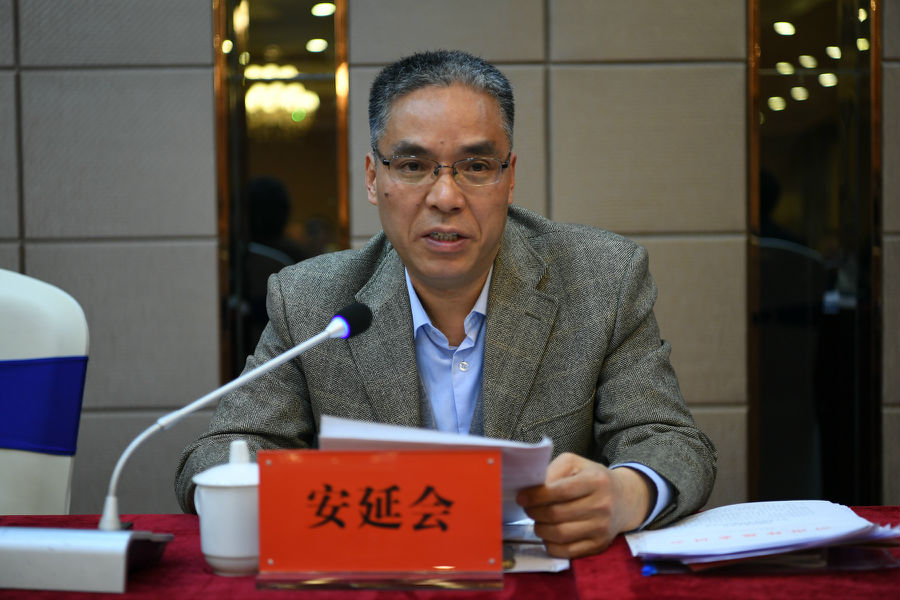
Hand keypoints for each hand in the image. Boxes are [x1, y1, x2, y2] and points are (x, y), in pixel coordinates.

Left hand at [516, 453, 652, 557]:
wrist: (624, 499)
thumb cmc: (593, 478)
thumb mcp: (575, 464)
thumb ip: (553, 471)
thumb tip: (532, 488)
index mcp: (596, 481)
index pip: (559, 491)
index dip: (535, 496)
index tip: (522, 497)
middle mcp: (602, 505)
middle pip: (556, 514)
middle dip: (534, 512)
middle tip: (528, 509)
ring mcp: (602, 528)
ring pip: (559, 534)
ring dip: (540, 529)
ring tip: (537, 520)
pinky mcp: (599, 545)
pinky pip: (567, 552)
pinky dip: (550, 545)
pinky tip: (548, 534)